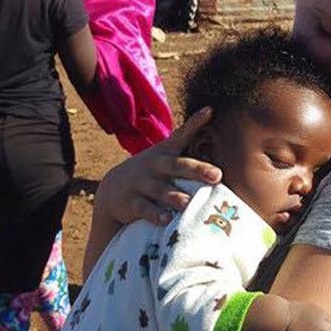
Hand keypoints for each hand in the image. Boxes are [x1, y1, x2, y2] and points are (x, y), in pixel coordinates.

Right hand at [93, 107, 222, 227]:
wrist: (113, 188)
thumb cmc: (151, 172)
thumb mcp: (164, 156)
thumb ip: (187, 146)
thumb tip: (215, 134)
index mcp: (166, 153)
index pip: (183, 134)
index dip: (196, 122)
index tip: (210, 110)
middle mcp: (155, 165)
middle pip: (177, 166)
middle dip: (197, 170)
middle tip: (217, 175)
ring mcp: (142, 183)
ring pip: (160, 190)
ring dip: (174, 196)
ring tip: (187, 202)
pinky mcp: (132, 201)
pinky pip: (144, 208)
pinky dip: (155, 214)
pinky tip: (166, 220)